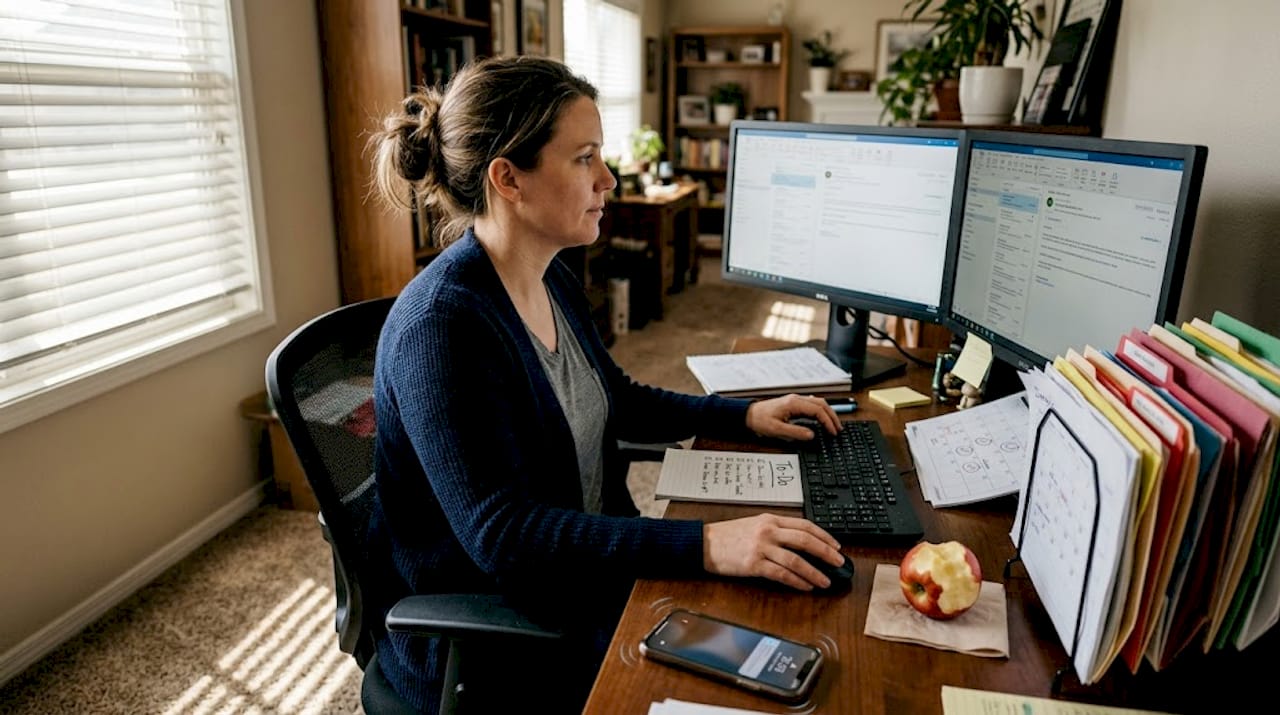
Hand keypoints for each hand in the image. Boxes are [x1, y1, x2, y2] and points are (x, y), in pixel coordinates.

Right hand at [702, 514, 843, 590]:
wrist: (703, 544)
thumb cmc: (727, 536)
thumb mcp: (754, 524)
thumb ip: (776, 530)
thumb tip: (801, 543)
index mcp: (770, 519)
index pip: (805, 525)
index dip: (824, 536)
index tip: (836, 545)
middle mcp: (768, 531)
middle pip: (805, 540)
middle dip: (826, 553)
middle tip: (839, 562)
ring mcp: (761, 547)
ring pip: (796, 560)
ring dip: (814, 572)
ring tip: (825, 581)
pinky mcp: (754, 564)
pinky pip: (781, 574)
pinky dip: (796, 581)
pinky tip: (805, 586)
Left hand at [745, 393, 840, 440]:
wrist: (749, 414)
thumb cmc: (760, 420)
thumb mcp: (777, 430)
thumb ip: (796, 432)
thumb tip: (811, 435)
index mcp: (794, 404)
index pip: (818, 410)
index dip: (828, 421)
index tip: (833, 432)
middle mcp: (796, 399)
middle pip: (822, 404)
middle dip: (832, 416)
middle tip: (838, 429)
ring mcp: (795, 400)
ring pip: (818, 403)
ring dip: (828, 413)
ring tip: (833, 424)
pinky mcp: (793, 404)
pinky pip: (812, 404)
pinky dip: (820, 411)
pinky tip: (822, 418)